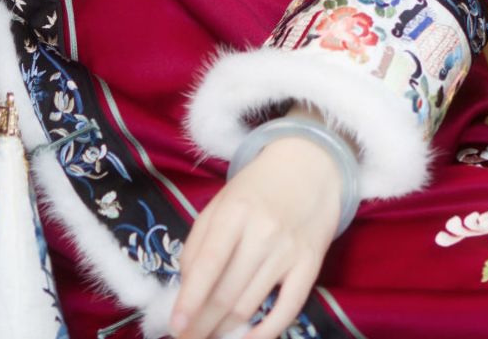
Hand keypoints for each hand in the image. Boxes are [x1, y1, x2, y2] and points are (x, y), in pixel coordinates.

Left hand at [170, 128, 342, 338]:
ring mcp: (289, 251)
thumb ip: (199, 241)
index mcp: (234, 212)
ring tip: (209, 337)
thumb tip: (186, 287)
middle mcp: (262, 232)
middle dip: (202, 324)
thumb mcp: (221, 202)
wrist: (310, 166)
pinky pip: (288, 309)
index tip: (176, 326)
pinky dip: (266, 332)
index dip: (190, 298)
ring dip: (226, 330)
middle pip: (227, 292)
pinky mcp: (311, 266)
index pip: (208, 263)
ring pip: (251, 305)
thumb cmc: (257, 187)